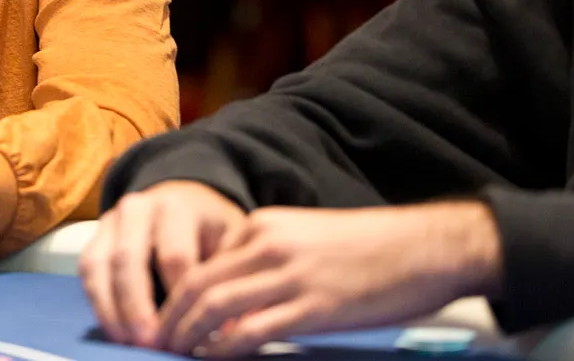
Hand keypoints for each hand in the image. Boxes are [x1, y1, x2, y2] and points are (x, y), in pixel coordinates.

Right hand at [79, 181, 245, 346]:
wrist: (184, 201)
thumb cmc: (210, 231)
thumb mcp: (230, 244)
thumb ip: (227, 278)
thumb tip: (229, 328)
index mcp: (177, 207)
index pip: (174, 256)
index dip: (179, 299)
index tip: (190, 332)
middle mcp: (138, 208)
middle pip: (129, 259)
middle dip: (137, 306)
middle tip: (150, 343)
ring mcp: (112, 220)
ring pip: (100, 264)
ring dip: (111, 307)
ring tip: (127, 342)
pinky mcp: (96, 236)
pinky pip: (87, 269)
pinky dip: (97, 301)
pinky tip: (113, 329)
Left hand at [157, 202, 502, 356]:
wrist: (424, 247)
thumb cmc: (370, 250)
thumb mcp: (304, 239)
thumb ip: (265, 259)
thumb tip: (233, 297)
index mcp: (262, 226)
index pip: (201, 262)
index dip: (174, 294)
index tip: (161, 318)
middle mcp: (267, 244)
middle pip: (196, 283)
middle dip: (168, 317)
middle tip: (149, 342)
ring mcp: (288, 275)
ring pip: (213, 306)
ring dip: (185, 334)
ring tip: (170, 354)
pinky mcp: (311, 307)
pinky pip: (250, 330)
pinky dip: (223, 349)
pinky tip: (211, 360)